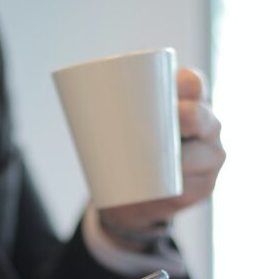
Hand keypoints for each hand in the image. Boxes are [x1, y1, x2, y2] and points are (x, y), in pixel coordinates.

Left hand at [98, 67, 224, 243]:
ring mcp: (210, 155)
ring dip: (187, 156)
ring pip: (204, 153)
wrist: (131, 194)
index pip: (193, 84)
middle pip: (203, 117)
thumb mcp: (120, 122)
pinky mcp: (203, 185)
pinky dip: (187, 185)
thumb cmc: (127, 147)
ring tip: (169, 158)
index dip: (185, 84)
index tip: (168, 92)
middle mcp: (207, 125)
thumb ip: (107, 105)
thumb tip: (69, 90)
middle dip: (188, 117)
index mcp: (189, 100)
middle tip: (166, 121)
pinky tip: (182, 182)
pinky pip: (198, 184)